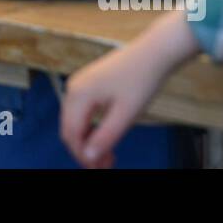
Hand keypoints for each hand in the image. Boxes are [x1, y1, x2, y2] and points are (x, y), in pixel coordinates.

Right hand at [60, 12, 199, 167]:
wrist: (153, 52)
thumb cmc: (141, 82)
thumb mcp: (126, 114)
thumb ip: (105, 137)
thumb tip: (88, 158)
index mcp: (79, 95)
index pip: (71, 134)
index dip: (83, 156)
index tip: (100, 169)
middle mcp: (73, 88)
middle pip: (70, 128)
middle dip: (85, 150)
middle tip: (108, 164)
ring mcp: (80, 84)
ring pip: (76, 121)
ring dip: (89, 140)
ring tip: (110, 154)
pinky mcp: (89, 83)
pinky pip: (82, 111)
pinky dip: (91, 127)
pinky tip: (107, 135)